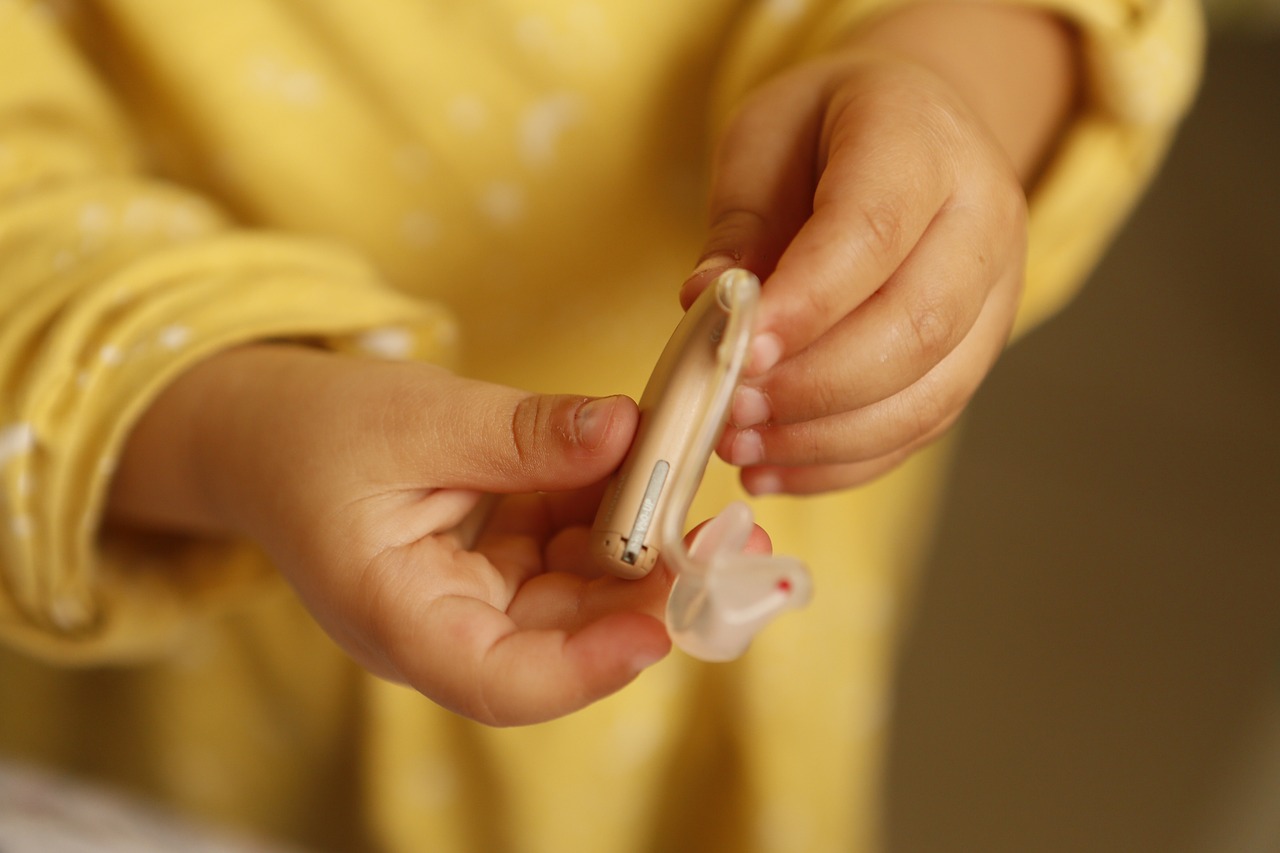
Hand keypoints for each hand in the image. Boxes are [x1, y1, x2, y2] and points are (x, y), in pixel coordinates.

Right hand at [111, 346, 674, 724]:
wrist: (266, 432)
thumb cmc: (314, 431)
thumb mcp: (415, 418)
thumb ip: (520, 433)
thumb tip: (626, 431)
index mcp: (392, 615)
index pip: (496, 680)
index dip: (584, 669)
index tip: (658, 629)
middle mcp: (441, 626)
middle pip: (558, 641)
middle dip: (644, 596)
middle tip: (723, 542)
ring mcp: (473, 598)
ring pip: (576, 595)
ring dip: (640, 548)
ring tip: (703, 498)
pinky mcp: (496, 565)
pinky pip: (568, 550)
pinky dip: (610, 512)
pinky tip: (648, 467)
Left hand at [683, 5, 1074, 494]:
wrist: (913, 132)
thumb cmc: (823, 133)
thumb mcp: (761, 140)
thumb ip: (739, 225)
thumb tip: (707, 307)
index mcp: (923, 141)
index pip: (874, 233)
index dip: (807, 305)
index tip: (737, 351)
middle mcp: (983, 219)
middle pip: (916, 326)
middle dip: (813, 386)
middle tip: (730, 408)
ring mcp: (996, 295)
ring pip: (929, 394)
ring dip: (826, 438)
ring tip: (741, 445)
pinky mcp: (978, 354)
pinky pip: (923, 427)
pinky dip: (845, 462)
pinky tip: (776, 467)